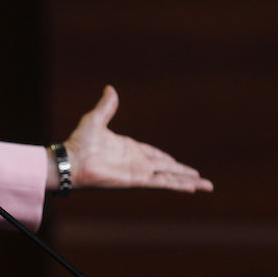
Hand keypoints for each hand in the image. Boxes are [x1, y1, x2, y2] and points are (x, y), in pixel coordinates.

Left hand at [51, 85, 212, 192]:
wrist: (72, 160)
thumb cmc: (79, 142)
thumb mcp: (95, 119)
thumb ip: (107, 106)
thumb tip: (110, 88)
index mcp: (128, 149)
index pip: (152, 154)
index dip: (165, 158)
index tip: (176, 162)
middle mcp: (136, 162)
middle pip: (167, 168)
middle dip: (184, 172)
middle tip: (200, 177)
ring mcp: (138, 172)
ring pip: (170, 177)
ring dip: (188, 181)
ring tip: (206, 186)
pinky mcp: (137, 180)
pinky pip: (162, 182)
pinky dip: (178, 185)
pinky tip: (192, 188)